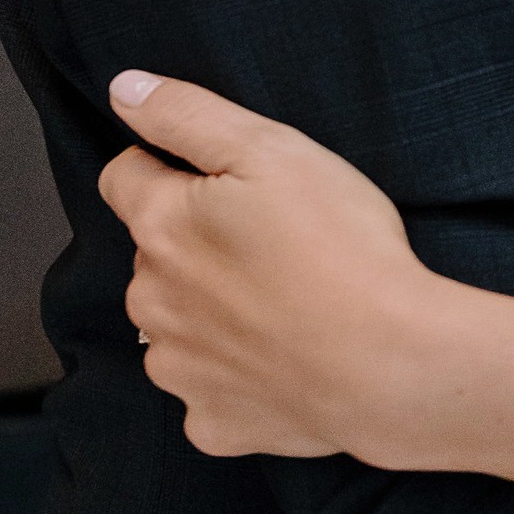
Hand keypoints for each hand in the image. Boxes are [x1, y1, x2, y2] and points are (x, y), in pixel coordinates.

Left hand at [100, 69, 430, 459]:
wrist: (389, 364)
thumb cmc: (341, 248)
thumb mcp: (274, 151)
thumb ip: (189, 115)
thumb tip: (123, 89)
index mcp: (161, 227)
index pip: (125, 176)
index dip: (172, 166)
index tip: (229, 180)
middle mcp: (150, 300)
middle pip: (155, 254)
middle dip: (197, 244)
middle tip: (277, 243)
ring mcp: (176, 368)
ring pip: (177, 325)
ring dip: (213, 313)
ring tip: (288, 304)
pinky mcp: (209, 423)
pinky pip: (209, 391)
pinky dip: (238, 376)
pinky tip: (289, 360)